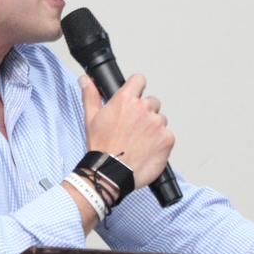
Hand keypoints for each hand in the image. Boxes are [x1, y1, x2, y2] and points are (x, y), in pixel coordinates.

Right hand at [80, 73, 174, 189]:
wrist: (110, 173)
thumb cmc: (101, 148)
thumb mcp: (91, 118)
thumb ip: (91, 95)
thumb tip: (86, 81)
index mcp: (126, 100)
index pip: (139, 80)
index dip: (136, 88)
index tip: (134, 98)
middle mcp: (144, 108)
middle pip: (152, 102)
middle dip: (145, 112)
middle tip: (133, 128)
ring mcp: (157, 124)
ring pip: (160, 120)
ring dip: (153, 128)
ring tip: (139, 142)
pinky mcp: (167, 139)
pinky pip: (167, 136)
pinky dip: (160, 142)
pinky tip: (147, 150)